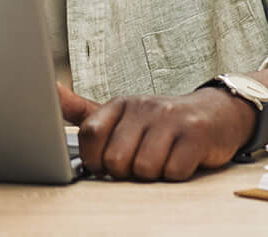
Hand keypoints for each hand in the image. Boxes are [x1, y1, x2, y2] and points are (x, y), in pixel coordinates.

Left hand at [64, 85, 254, 180]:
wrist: (217, 113)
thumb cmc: (163, 122)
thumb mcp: (124, 114)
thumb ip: (85, 111)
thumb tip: (49, 92)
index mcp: (122, 104)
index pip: (91, 132)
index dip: (93, 159)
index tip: (103, 166)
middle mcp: (144, 107)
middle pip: (116, 159)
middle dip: (126, 171)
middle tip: (140, 162)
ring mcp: (171, 119)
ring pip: (144, 168)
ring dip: (152, 174)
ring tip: (162, 160)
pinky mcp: (196, 135)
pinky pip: (173, 172)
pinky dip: (175, 175)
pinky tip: (180, 161)